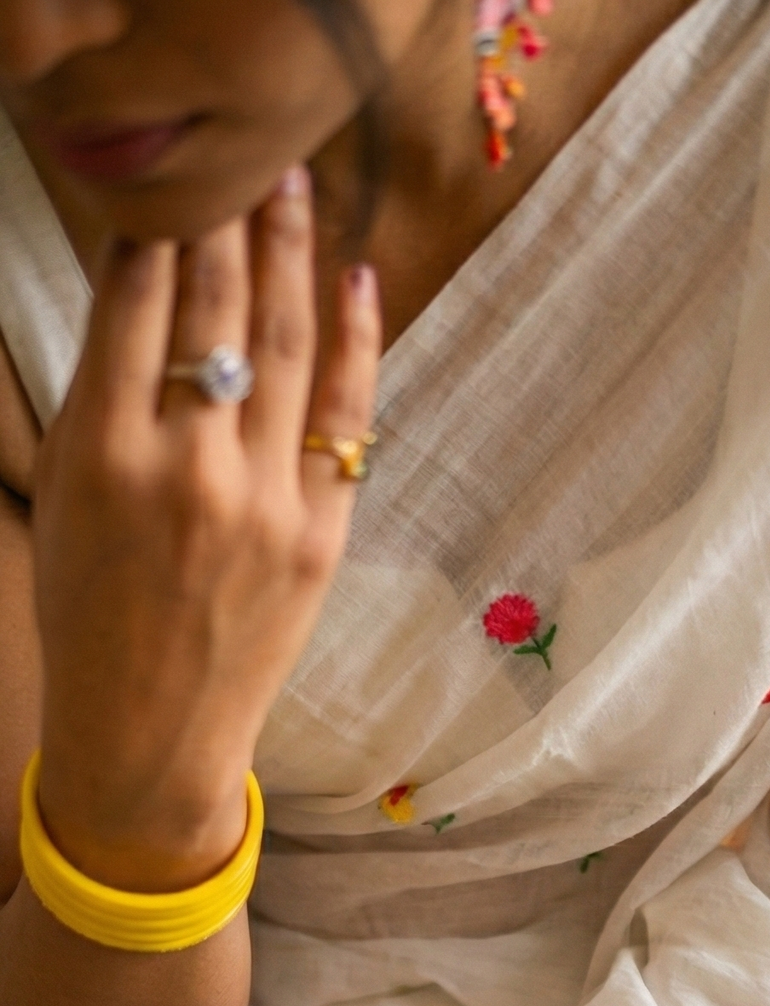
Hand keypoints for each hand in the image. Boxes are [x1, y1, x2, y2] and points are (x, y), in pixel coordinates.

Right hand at [31, 165, 378, 891]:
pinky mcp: (321, 535)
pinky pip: (346, 417)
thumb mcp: (68, 496)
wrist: (151, 733)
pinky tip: (354, 279)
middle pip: (215, 311)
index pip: (136, 304)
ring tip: (294, 191)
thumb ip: (103, 394)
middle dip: (230, 223)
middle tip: (244, 164)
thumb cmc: (93, 614)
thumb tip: (141, 287)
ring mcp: (264, 502)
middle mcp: (187, 468)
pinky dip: (356, 343)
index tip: (175, 185)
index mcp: (105, 453)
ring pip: (284, 348)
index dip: (159, 229)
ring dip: (291, 257)